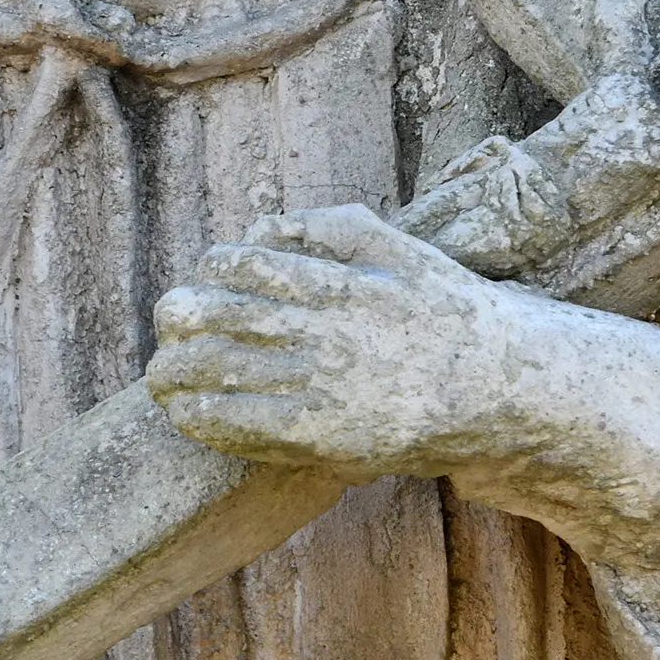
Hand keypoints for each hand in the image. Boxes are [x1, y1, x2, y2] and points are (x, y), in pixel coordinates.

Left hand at [147, 203, 524, 478]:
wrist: (498, 392)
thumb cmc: (451, 316)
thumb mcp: (406, 250)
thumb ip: (337, 227)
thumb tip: (268, 223)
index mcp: (340, 282)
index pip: (248, 265)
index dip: (212, 269)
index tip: (203, 276)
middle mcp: (324, 333)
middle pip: (221, 317)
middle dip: (180, 317)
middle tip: (167, 320)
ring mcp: (320, 386)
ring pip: (221, 373)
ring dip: (177, 374)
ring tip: (160, 376)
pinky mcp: (320, 436)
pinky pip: (244, 426)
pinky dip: (205, 420)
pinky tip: (188, 416)